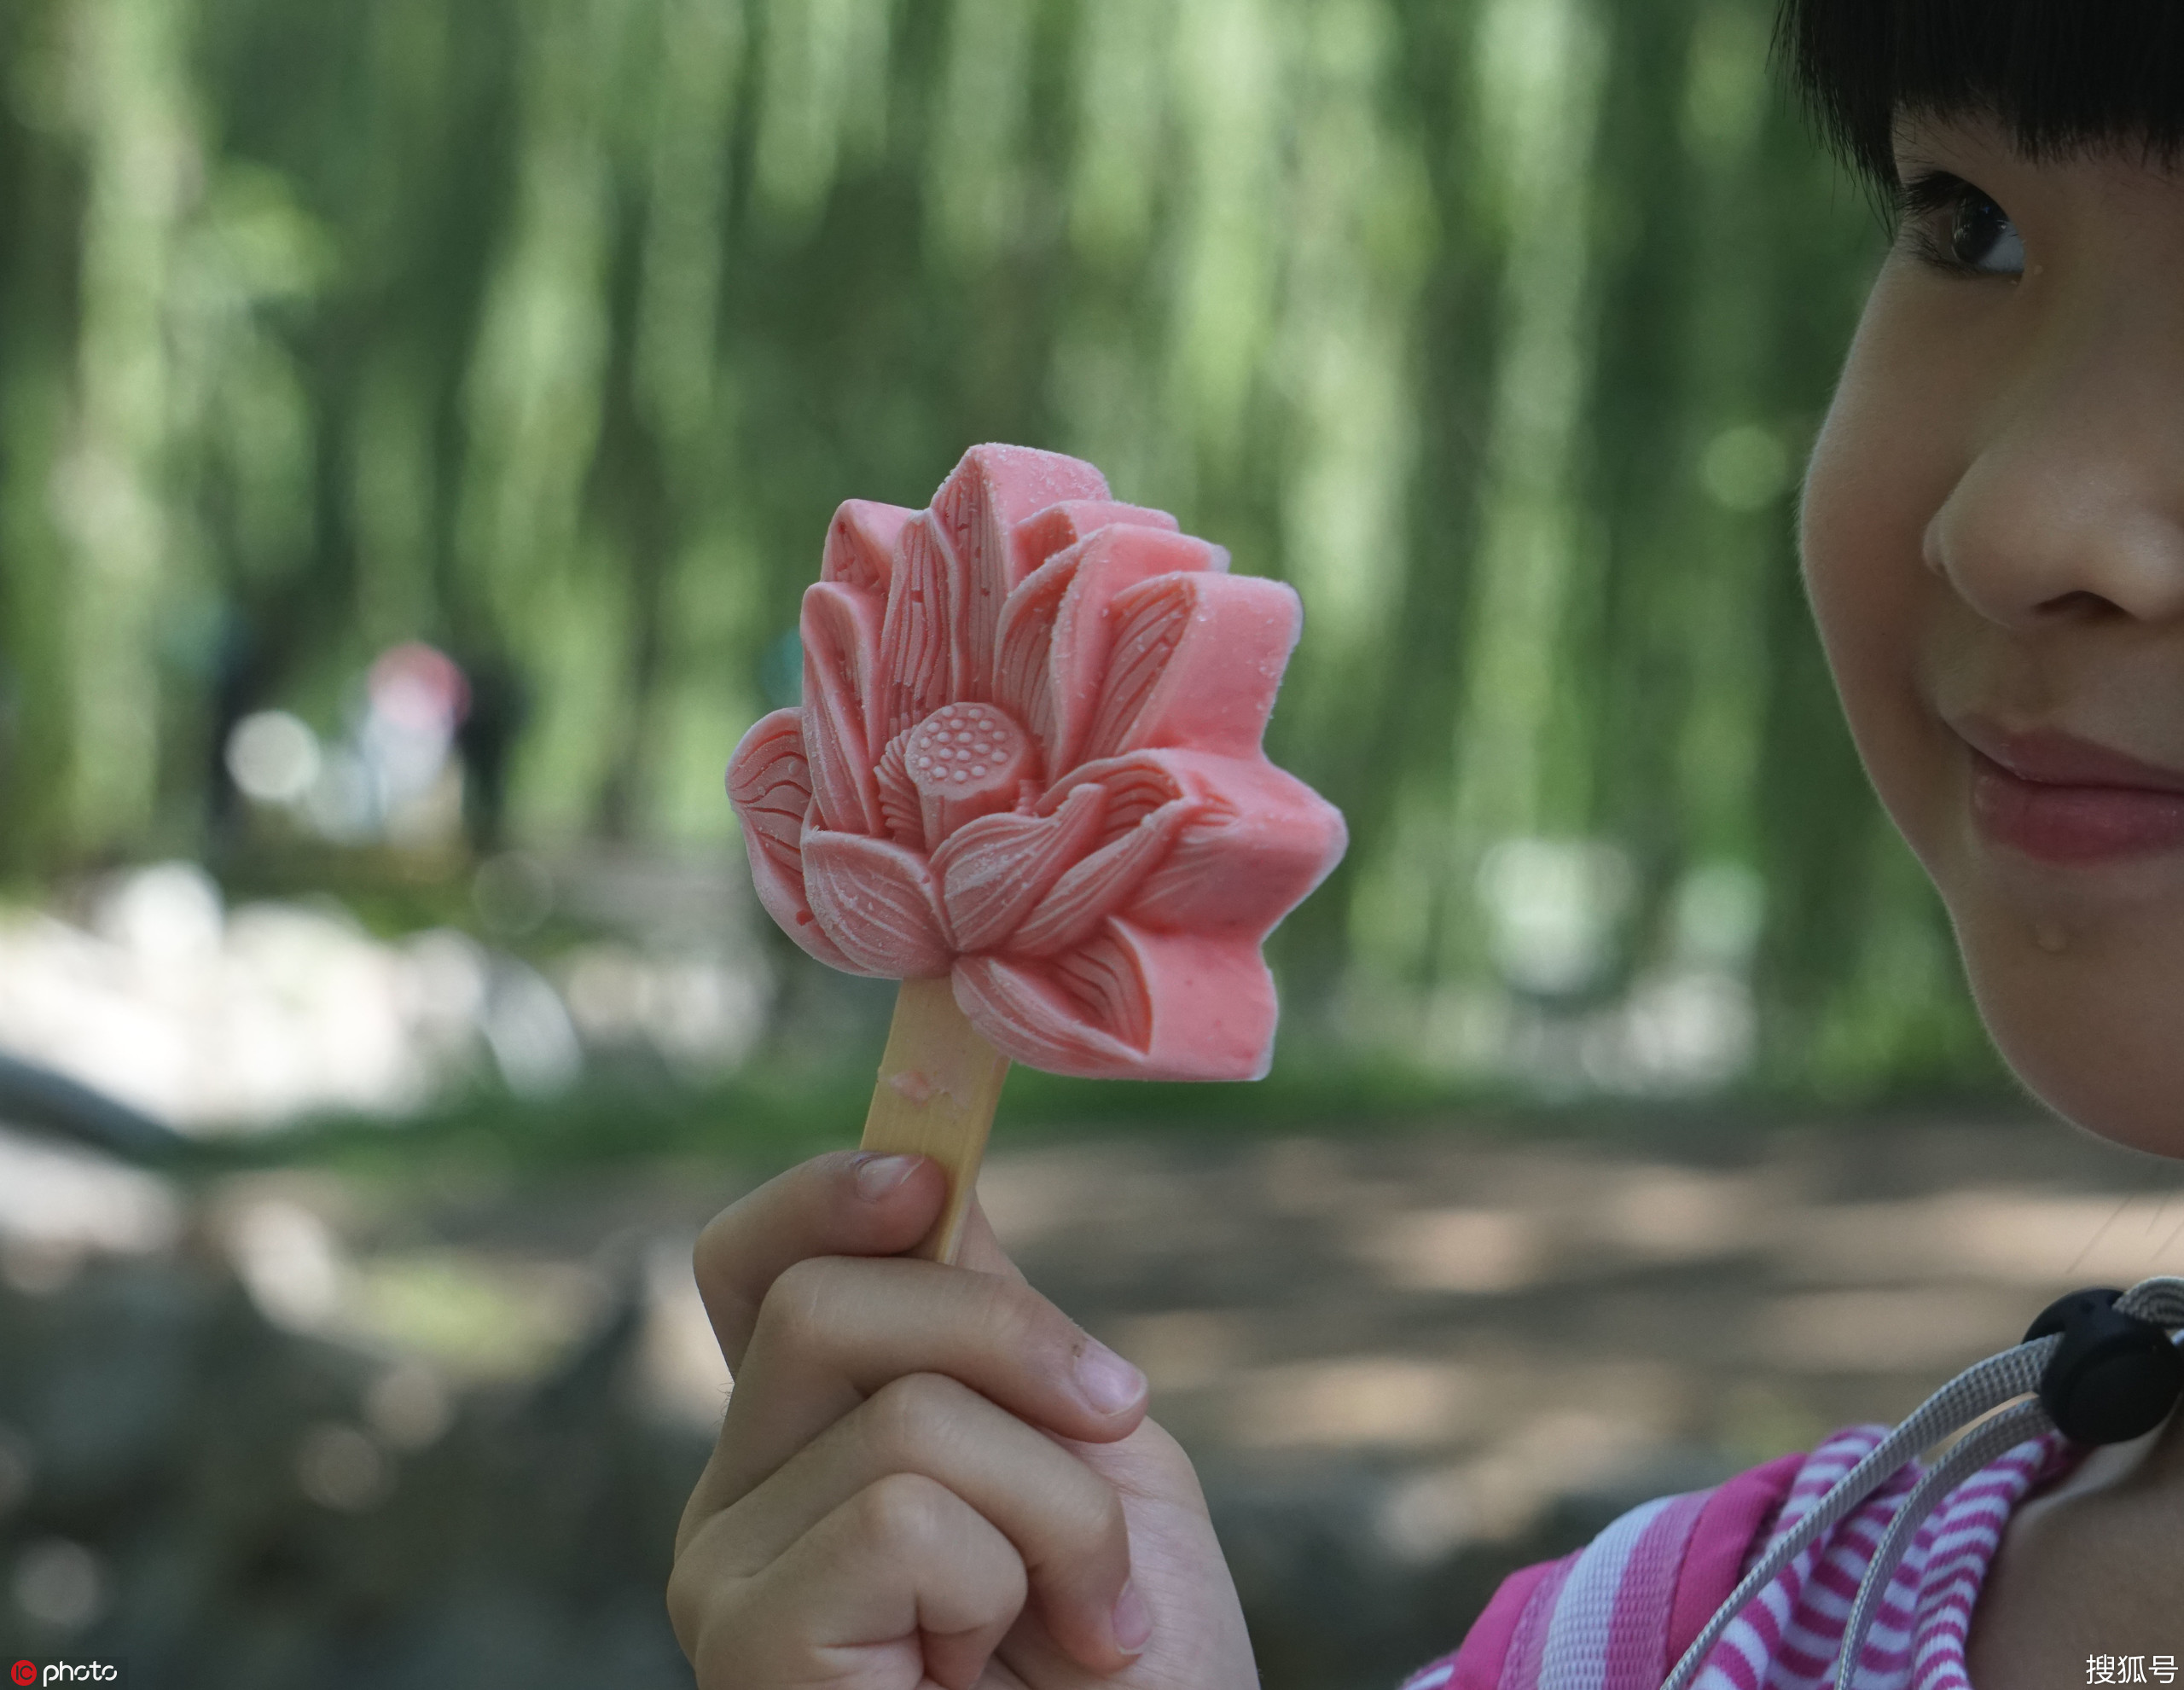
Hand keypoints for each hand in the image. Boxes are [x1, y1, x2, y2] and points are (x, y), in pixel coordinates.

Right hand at [667, 1149, 1256, 1689]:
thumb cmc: (1132, 1647)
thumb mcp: (1082, 1447)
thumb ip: (987, 1323)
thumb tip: (927, 1164)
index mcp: (805, 1435)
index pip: (751, 1267)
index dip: (821, 1193)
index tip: (925, 1172)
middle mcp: (736, 1497)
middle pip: (826, 1300)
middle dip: (1015, 1345)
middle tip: (1113, 1428)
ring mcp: (727, 1575)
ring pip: (901, 1416)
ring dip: (1057, 1509)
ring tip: (1081, 1614)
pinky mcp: (749, 1648)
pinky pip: (901, 1516)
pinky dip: (1013, 1577)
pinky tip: (1004, 1669)